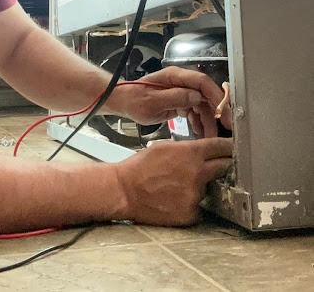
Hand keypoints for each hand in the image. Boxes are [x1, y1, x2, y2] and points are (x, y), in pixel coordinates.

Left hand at [106, 66, 231, 137]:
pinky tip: (200, 133)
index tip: (224, 111)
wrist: (125, 102)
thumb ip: (175, 98)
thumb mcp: (153, 101)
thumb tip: (196, 97)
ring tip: (210, 137)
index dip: (216, 95)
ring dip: (208, 120)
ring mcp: (181, 91)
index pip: (201, 82)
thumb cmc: (135, 100)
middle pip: (206, 94)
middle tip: (228, 127)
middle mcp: (181, 82)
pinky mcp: (180, 101)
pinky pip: (195, 111)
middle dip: (218, 110)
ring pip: (202, 105)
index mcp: (175, 77)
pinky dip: (199, 121)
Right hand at [115, 137, 232, 225]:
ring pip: (208, 188)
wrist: (125, 191)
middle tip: (217, 165)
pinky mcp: (191, 213)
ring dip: (200, 185)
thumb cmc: (141, 166)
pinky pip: (198, 206)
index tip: (234, 147)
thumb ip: (187, 148)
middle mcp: (198, 174)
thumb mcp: (164, 147)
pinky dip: (191, 202)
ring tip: (178, 185)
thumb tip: (203, 150)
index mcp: (191, 154)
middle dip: (223, 164)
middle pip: (224, 167)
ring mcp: (196, 196)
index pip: (222, 147)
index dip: (229, 146)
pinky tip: (175, 199)